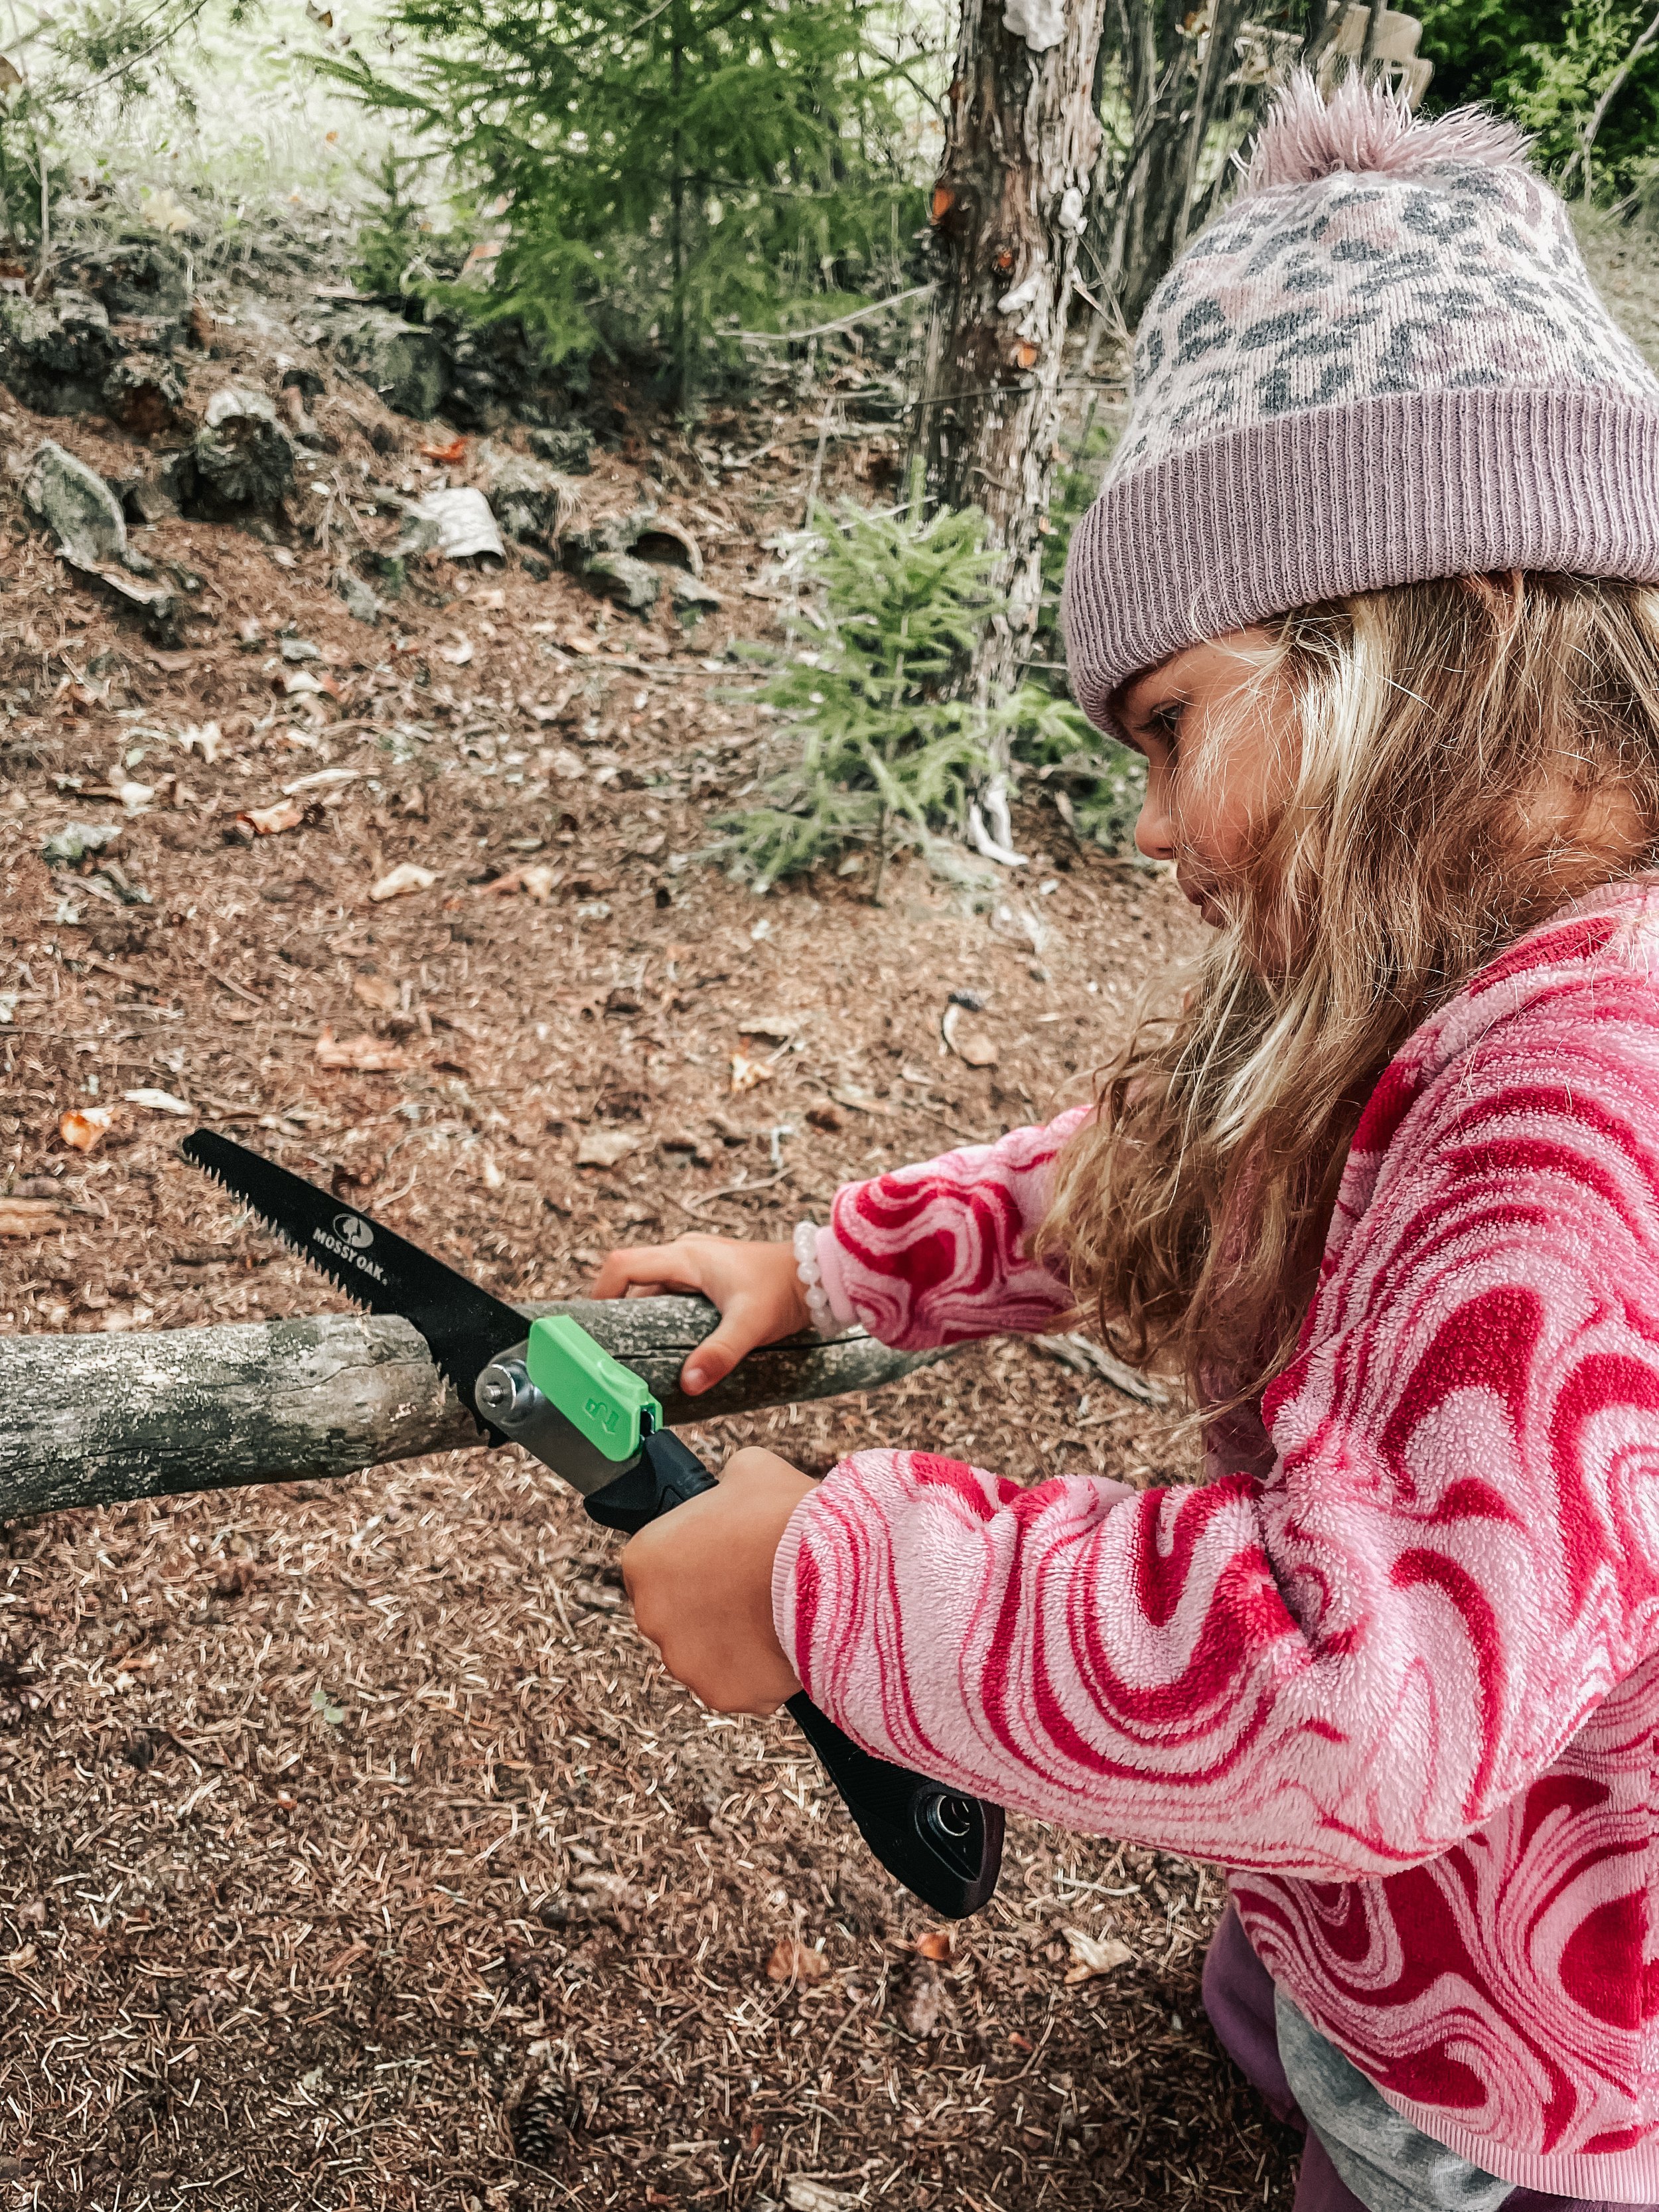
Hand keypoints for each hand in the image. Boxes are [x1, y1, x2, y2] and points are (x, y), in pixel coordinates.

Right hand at [591, 1233, 808, 1395]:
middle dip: (618, 1313)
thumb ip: (719, 1354)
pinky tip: (666, 1346)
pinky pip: (671, 1297)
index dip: (600, 1292)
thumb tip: (687, 1384)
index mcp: (686, 1257)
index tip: (592, 1327)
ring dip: (641, 1318)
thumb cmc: (786, 1289)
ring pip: (652, 1290)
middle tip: (611, 1351)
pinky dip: (662, 1318)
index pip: (623, 1265)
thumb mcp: (750, 1323)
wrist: (820, 1276)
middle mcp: (686, 1256)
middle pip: (633, 1280)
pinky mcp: (708, 1280)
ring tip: (635, 1354)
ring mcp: (697, 1266)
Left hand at [622, 1447, 813, 1713]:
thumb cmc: (786, 1516)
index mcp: (644, 1560)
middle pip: (677, 1616)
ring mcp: (685, 1661)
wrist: (830, 1569)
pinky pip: (739, 1685)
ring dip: (733, 1642)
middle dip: (709, 1607)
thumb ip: (724, 1487)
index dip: (690, 1565)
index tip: (721, 1563)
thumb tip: (731, 1488)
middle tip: (752, 1588)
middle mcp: (652, 1616)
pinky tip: (786, 1643)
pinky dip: (760, 1672)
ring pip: (706, 1655)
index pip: (654, 1569)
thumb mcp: (748, 1472)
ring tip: (775, 1615)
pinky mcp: (722, 1693)